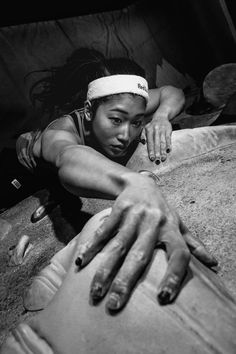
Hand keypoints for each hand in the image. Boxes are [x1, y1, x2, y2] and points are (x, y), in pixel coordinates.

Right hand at [75, 173, 216, 311]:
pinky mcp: (118, 209)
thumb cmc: (162, 209)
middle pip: (140, 255)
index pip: (179, 253)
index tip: (164, 298)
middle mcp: (155, 222)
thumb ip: (193, 243)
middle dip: (126, 281)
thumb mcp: (179, 223)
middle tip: (115, 305)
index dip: (174, 274)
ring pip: (118, 246)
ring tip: (95, 292)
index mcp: (172, 228)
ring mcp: (135, 215)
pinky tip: (81, 263)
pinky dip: (92, 246)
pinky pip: (104, 231)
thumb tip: (214, 263)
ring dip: (105, 270)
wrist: (140, 183)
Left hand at [144, 116, 171, 163]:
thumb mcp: (145, 128)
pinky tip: (169, 150)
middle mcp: (155, 130)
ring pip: (163, 142)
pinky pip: (168, 138)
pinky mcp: (168, 130)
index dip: (151, 151)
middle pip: (156, 144)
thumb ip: (142, 135)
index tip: (151, 158)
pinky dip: (169, 144)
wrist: (161, 116)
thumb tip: (142, 142)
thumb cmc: (152, 125)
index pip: (150, 143)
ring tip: (163, 158)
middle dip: (157, 153)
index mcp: (149, 131)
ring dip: (163, 151)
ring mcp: (162, 130)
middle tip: (157, 160)